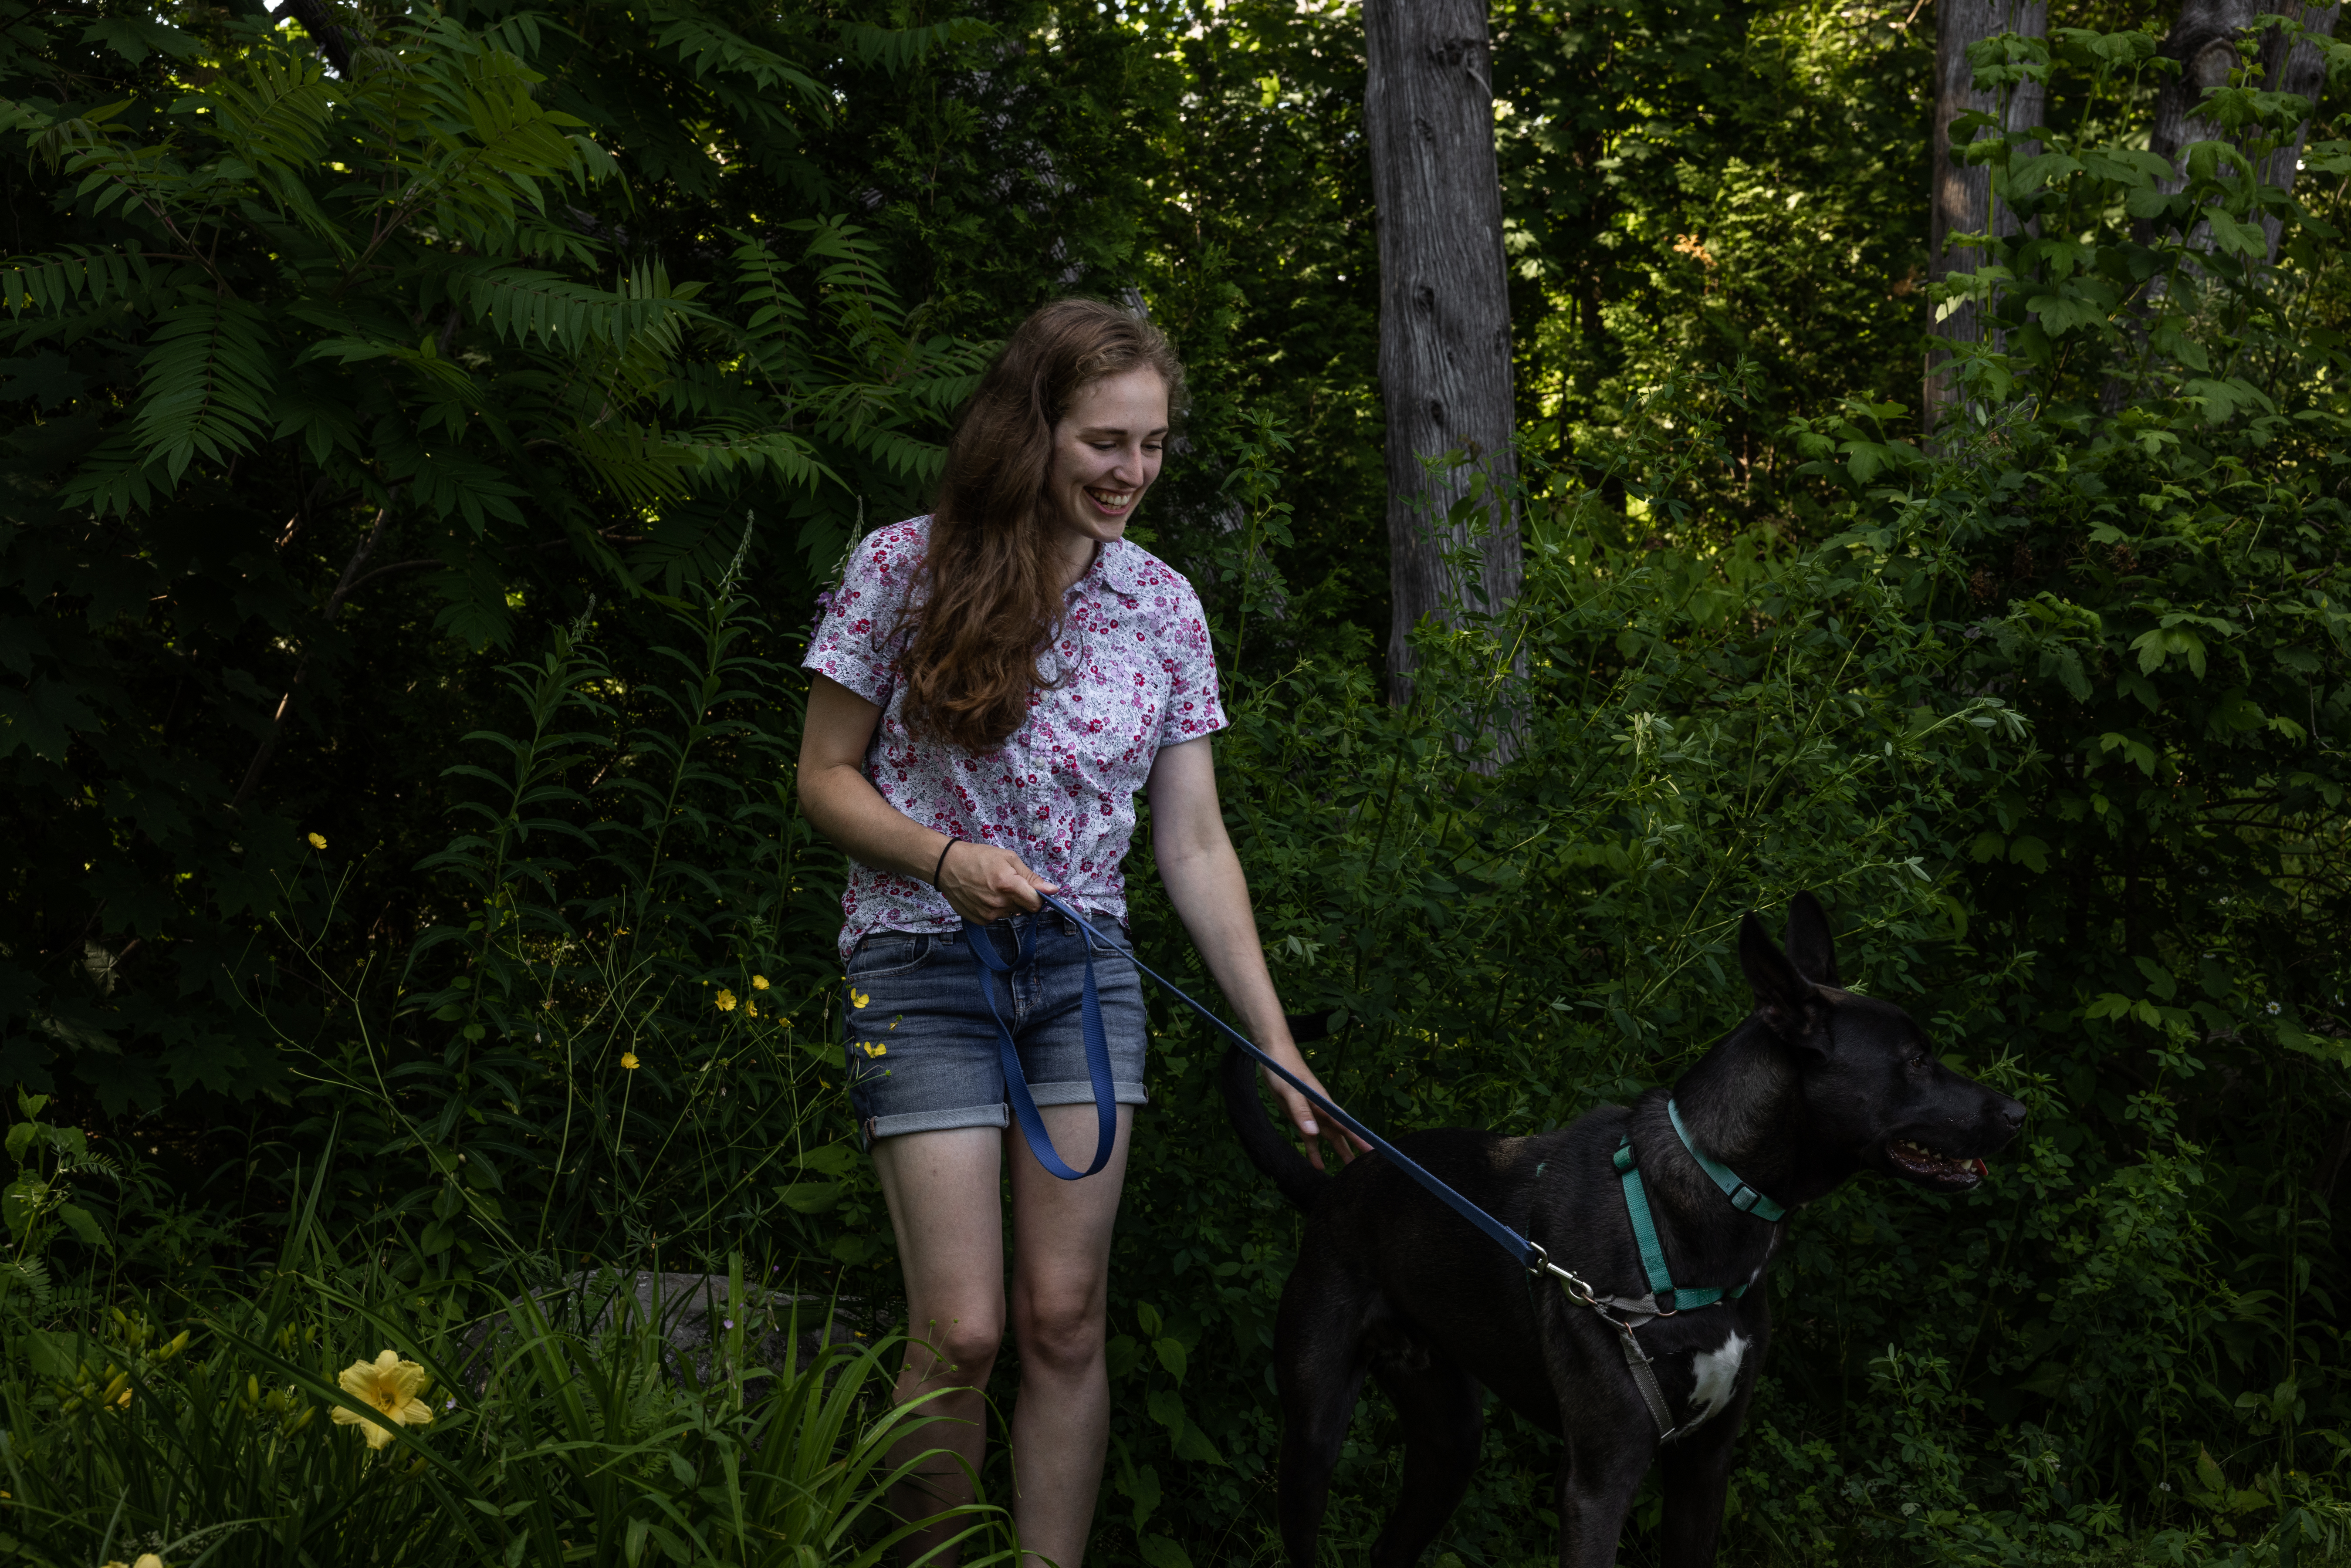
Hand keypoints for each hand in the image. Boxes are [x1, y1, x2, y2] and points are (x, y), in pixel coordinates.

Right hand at [935, 838, 1056, 924]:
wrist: (947, 866)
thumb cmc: (978, 857)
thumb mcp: (1008, 858)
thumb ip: (1031, 877)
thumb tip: (1053, 890)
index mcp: (1008, 885)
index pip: (1036, 903)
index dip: (1038, 896)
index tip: (1034, 890)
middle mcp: (999, 903)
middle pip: (1024, 908)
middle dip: (1021, 898)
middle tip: (1008, 883)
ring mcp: (988, 913)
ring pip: (1010, 913)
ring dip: (1008, 903)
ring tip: (993, 888)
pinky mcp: (979, 920)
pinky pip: (996, 917)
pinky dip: (995, 908)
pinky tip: (984, 895)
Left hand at [1258, 1046, 1373, 1172]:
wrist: (1273, 1055)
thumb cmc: (1283, 1069)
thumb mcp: (1290, 1090)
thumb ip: (1301, 1110)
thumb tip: (1314, 1133)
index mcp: (1323, 1102)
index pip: (1344, 1123)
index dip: (1358, 1137)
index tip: (1372, 1150)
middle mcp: (1321, 1109)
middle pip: (1340, 1132)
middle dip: (1354, 1147)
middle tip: (1368, 1164)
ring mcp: (1311, 1113)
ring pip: (1328, 1136)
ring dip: (1338, 1151)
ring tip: (1349, 1169)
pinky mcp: (1300, 1116)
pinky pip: (1309, 1137)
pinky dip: (1313, 1150)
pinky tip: (1317, 1165)